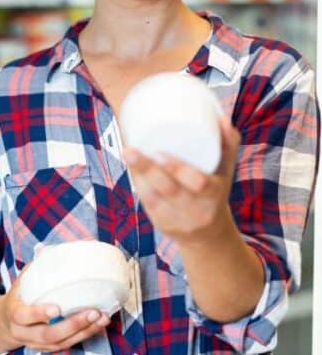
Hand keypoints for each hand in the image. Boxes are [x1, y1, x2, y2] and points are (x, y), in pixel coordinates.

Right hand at [0, 268, 109, 352]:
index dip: (39, 313)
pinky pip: (67, 345)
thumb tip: (56, 250)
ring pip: (61, 343)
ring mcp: (37, 343)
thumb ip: (36, 269)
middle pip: (48, 334)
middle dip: (73, 324)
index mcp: (15, 313)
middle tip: (93, 311)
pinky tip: (98, 324)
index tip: (57, 308)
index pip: (24, 316)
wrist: (6, 323)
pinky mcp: (48, 348)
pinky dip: (85, 335)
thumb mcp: (22, 281)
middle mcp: (24, 332)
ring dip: (85, 331)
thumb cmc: (19, 296)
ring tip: (102, 318)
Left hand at [123, 117, 240, 244]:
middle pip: (169, 190)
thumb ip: (226, 144)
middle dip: (147, 169)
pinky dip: (138, 183)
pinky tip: (130, 168)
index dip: (178, 169)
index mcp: (214, 196)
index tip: (160, 152)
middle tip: (131, 148)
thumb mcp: (225, 171)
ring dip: (137, 174)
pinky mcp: (161, 224)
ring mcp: (176, 220)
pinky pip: (146, 203)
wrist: (209, 236)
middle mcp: (195, 212)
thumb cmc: (215, 192)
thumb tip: (221, 118)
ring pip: (152, 197)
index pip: (198, 184)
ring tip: (127, 152)